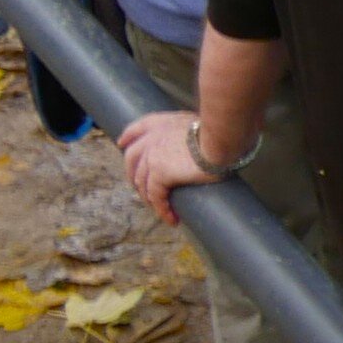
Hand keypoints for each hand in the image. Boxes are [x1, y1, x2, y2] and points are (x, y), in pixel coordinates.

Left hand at [120, 110, 235, 225]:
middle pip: (131, 157)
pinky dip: (162, 210)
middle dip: (132, 173)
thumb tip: (199, 143)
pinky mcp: (159, 174)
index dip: (128, 137)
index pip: (136, 128)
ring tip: (160, 208)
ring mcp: (152, 156)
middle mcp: (152, 138)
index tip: (122, 143)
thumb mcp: (198, 124)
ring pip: (142, 182)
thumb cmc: (219, 132)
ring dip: (148, 197)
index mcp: (161, 123)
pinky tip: (171, 218)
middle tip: (139, 186)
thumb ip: (189, 132)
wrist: (219, 139)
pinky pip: (156, 197)